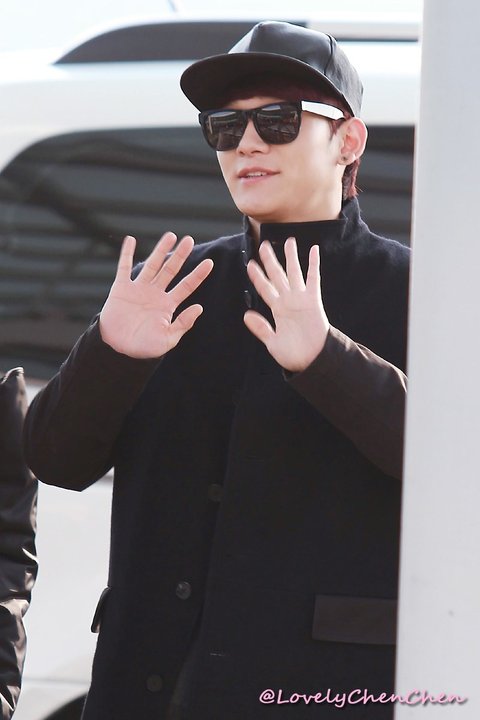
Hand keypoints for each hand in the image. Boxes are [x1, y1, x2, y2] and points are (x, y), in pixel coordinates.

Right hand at [99, 233, 212, 357]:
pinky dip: (126, 253)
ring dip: (160, 250)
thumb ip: (183, 323)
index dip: (198, 275)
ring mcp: (139, 289)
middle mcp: (155, 294)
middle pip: (171, 270)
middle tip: (189, 240)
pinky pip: (124, 267)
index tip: (210, 262)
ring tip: (170, 236)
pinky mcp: (122, 288)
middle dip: (180, 255)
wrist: (118, 349)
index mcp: (168, 305)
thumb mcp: (168, 339)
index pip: (187, 286)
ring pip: (152, 265)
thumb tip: (199, 307)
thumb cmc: (143, 347)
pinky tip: (131, 240)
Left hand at [244, 238, 328, 371]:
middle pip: (277, 275)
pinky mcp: (314, 300)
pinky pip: (313, 278)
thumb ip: (261, 328)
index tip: (249, 264)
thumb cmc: (293, 354)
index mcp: (277, 310)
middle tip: (264, 245)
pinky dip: (314, 264)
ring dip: (291, 257)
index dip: (257, 277)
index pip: (265, 288)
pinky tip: (313, 250)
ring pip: (294, 272)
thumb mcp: (272, 342)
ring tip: (288, 240)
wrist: (312, 360)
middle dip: (270, 260)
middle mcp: (288, 301)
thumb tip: (246, 315)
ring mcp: (301, 299)